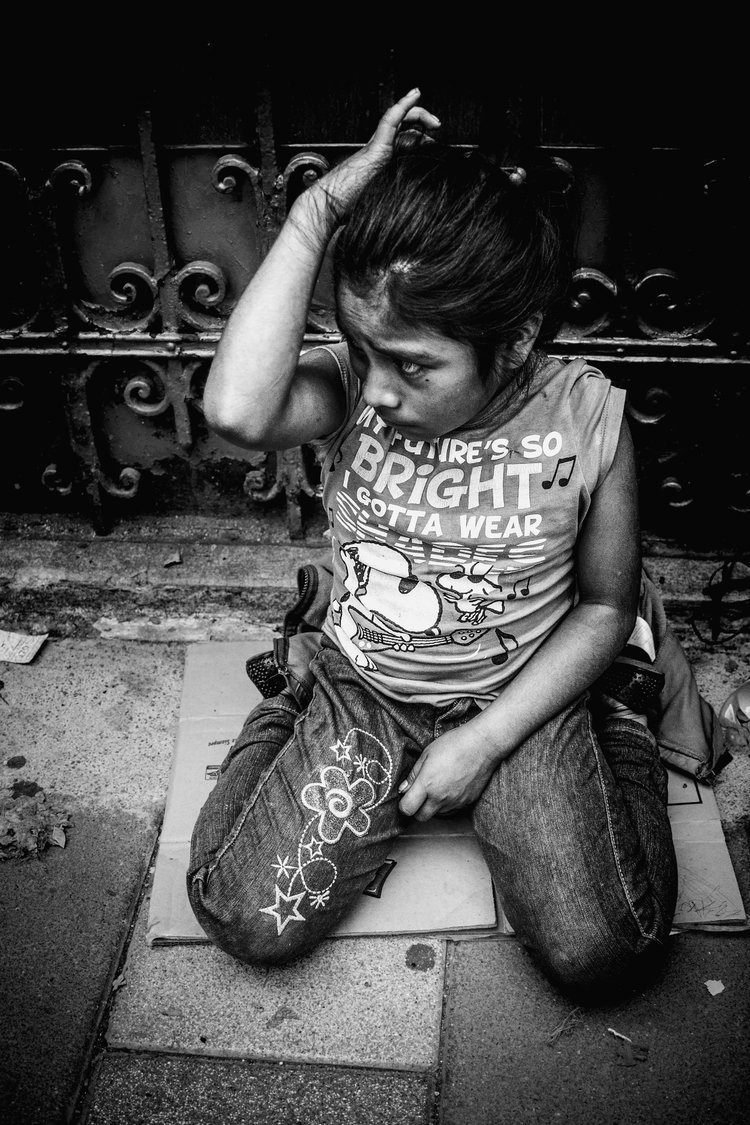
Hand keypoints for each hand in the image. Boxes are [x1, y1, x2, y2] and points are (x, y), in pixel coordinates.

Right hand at [312, 88, 440, 221]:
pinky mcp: (376, 148)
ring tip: (435, 122)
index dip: (421, 139)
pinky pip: (390, 120)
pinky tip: (415, 95)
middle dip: (423, 123)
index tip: (435, 146)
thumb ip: (396, 200)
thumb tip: (416, 211)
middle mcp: (378, 150)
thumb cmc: (348, 212)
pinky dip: (403, 105)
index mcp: (379, 162)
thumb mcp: (381, 206)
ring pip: (400, 119)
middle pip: (404, 127)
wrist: (328, 208)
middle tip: (437, 129)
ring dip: (420, 114)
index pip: (403, 141)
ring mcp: (376, 147)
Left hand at [397, 723, 497, 821]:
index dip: (403, 805)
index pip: (407, 809)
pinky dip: (447, 803)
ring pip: (437, 814)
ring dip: (433, 806)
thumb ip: (413, 774)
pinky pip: (452, 809)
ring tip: (438, 787)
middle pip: (421, 817)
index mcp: (427, 784)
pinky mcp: (467, 802)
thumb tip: (403, 789)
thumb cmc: (453, 744)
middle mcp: (440, 797)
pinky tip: (450, 788)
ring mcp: (455, 801)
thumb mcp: (427, 754)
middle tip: (419, 796)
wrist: (482, 745)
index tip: (406, 796)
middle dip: (416, 809)